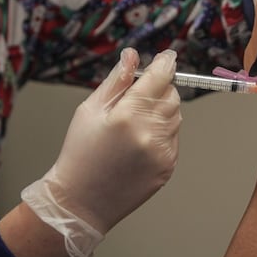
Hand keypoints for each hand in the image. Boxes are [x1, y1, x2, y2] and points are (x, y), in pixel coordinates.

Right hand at [21, 48, 180, 256]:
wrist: (81, 201)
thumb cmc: (80, 153)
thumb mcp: (89, 110)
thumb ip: (116, 80)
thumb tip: (132, 55)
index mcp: (127, 115)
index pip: (159, 78)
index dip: (165, 64)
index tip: (167, 57)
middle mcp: (149, 133)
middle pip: (172, 95)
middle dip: (160, 89)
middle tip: (139, 95)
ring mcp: (161, 152)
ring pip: (176, 116)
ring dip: (162, 111)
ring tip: (134, 124)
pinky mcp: (168, 167)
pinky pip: (173, 138)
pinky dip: (162, 133)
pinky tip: (138, 143)